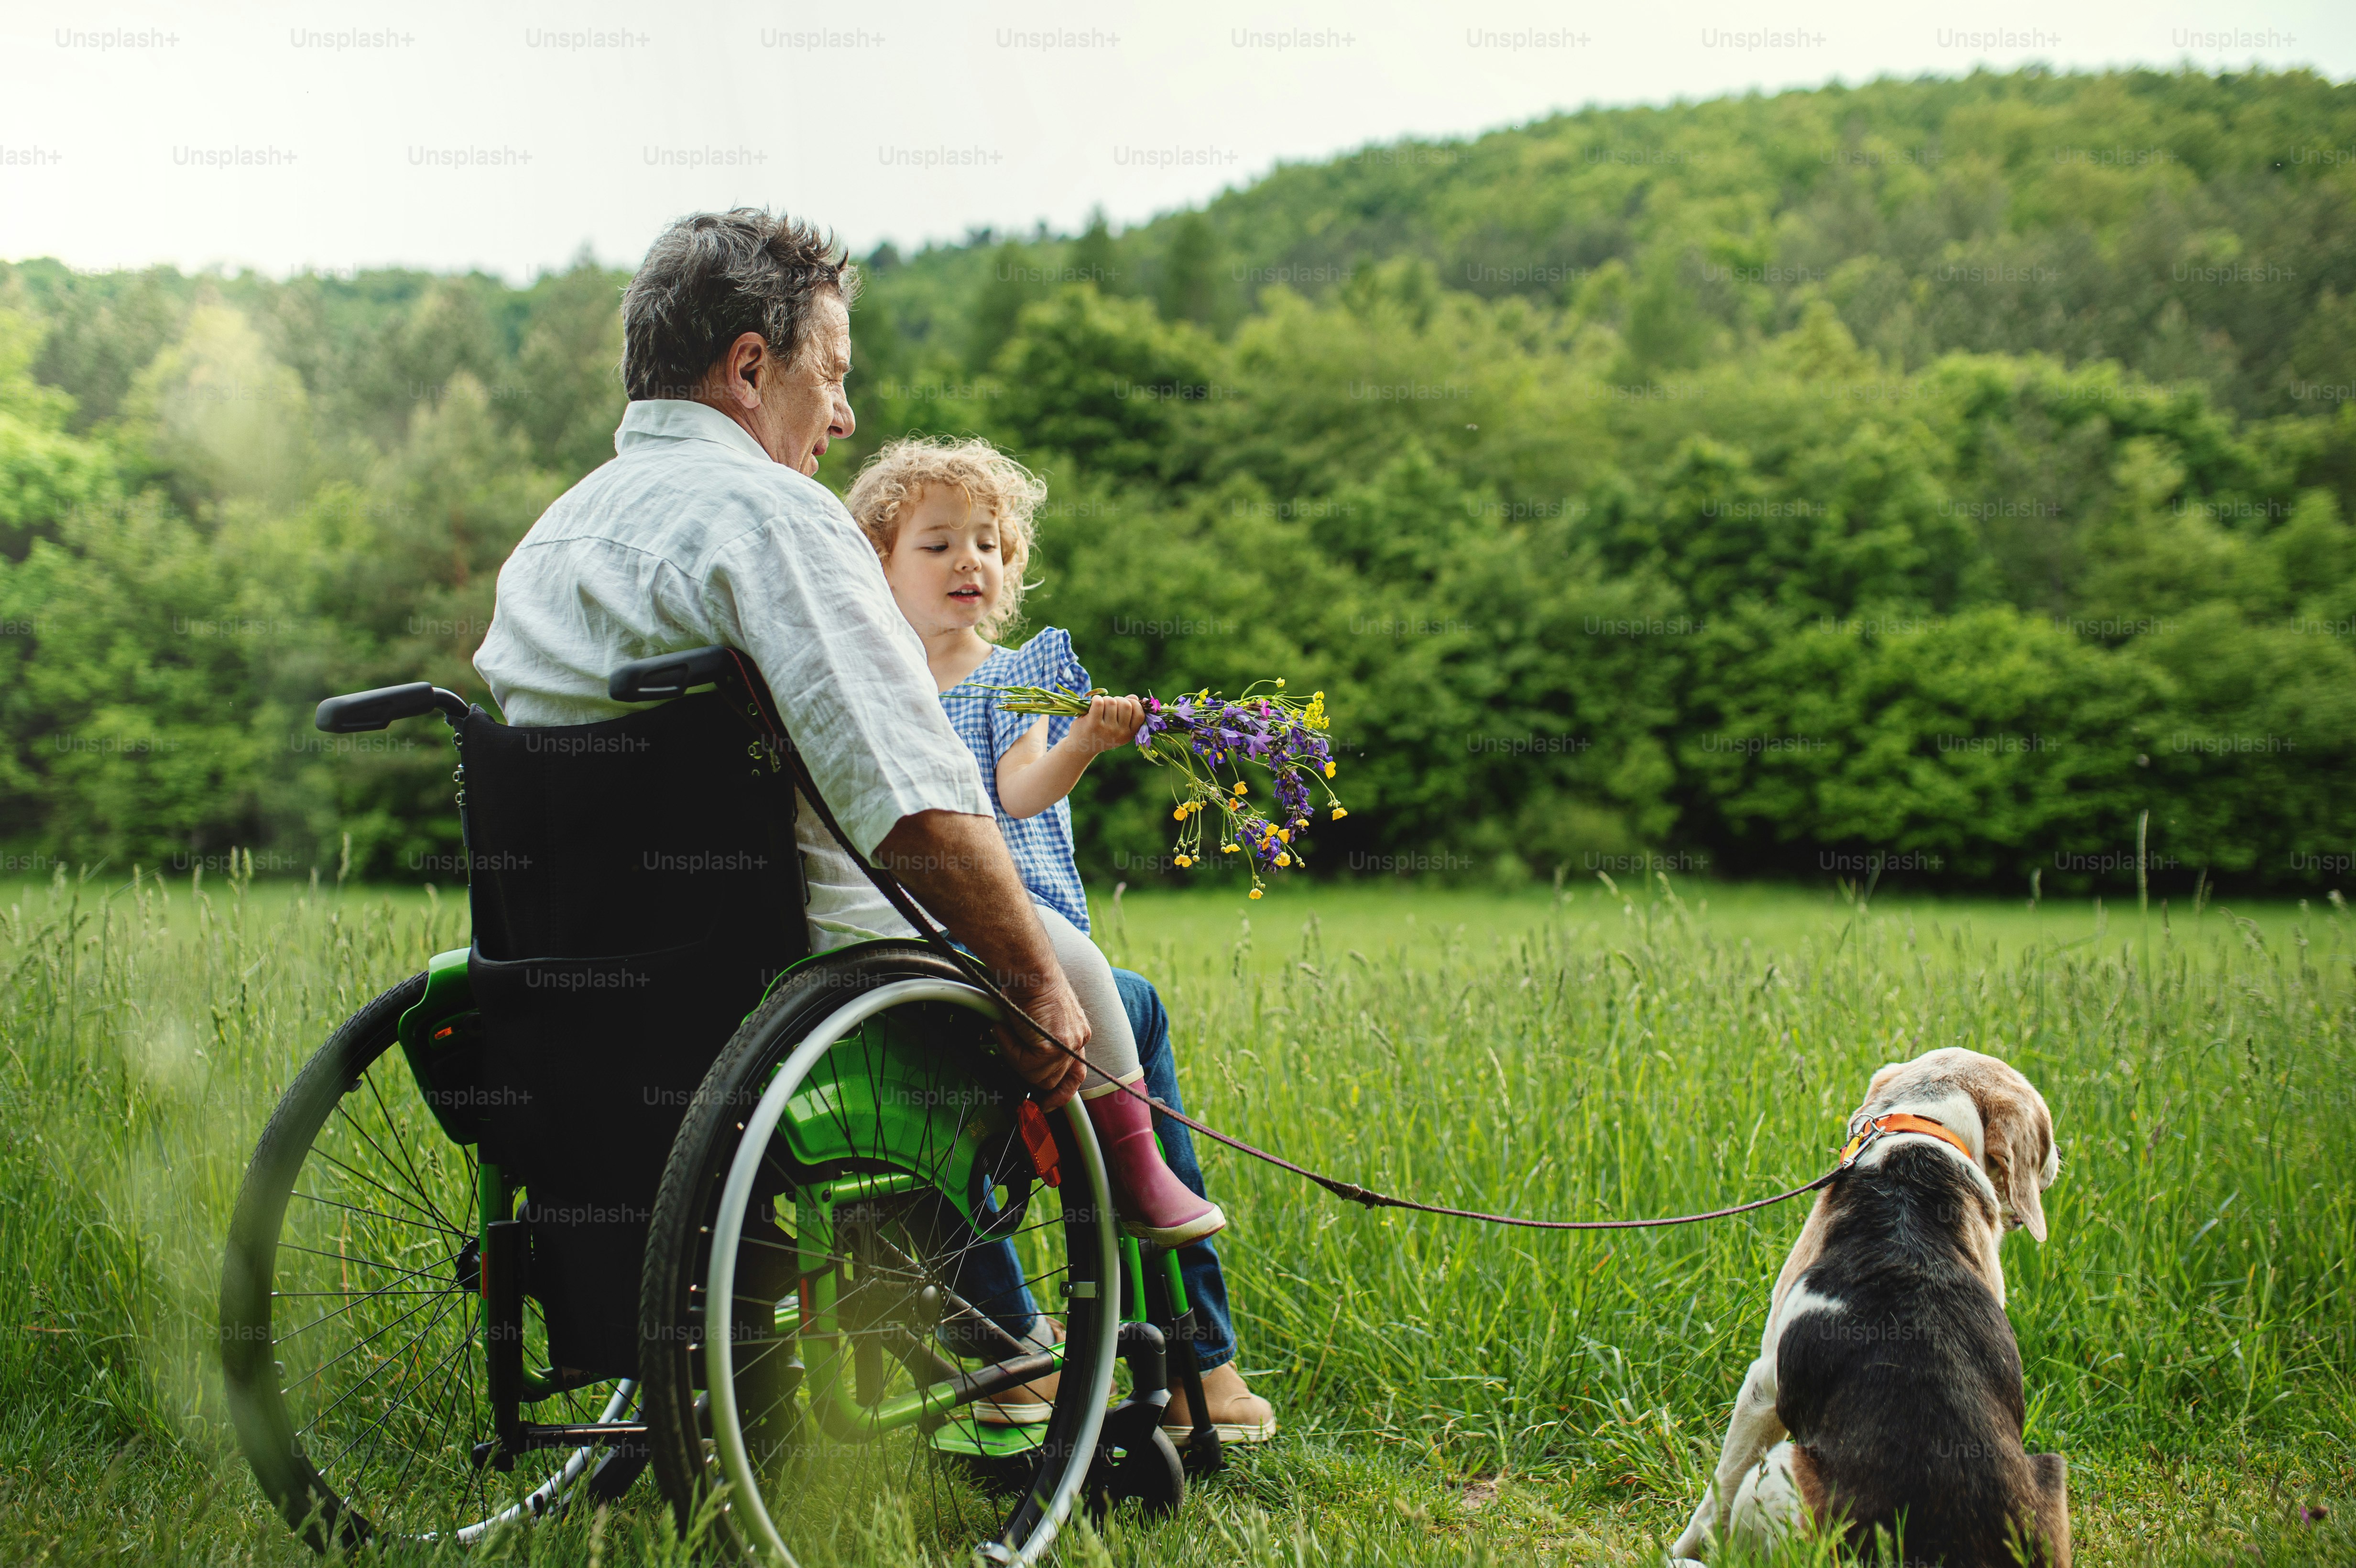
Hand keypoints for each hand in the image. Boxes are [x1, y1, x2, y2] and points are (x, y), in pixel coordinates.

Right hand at [995, 970, 1090, 1110]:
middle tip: (1011, 1064)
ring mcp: (1068, 1045)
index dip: (1062, 1092)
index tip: (1047, 1104)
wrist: (1028, 968)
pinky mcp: (1053, 1047)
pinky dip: (1010, 1049)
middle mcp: (1078, 1040)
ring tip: (1005, 1030)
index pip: (1075, 1073)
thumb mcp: (1040, 1016)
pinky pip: (1025, 1065)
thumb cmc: (1028, 983)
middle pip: (1056, 1080)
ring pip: (1038, 1077)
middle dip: (1031, 1078)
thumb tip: (1023, 1061)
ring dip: (1016, 1058)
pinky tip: (1004, 1027)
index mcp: (1077, 1033)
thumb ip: (1040, 1039)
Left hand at [1073, 693, 1144, 753]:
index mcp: (1129, 734)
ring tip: (1100, 706)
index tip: (1124, 704)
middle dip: (1118, 700)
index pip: (1139, 714)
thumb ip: (1127, 713)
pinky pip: (1099, 703)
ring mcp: (1107, 729)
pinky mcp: (1094, 724)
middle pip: (1126, 705)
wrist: (1081, 747)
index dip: (1134, 704)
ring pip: (1112, 702)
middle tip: (1110, 705)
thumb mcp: (1117, 727)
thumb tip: (1134, 697)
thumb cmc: (1101, 733)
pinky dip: (1096, 699)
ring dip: (1105, 699)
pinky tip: (1092, 704)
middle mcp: (1120, 733)